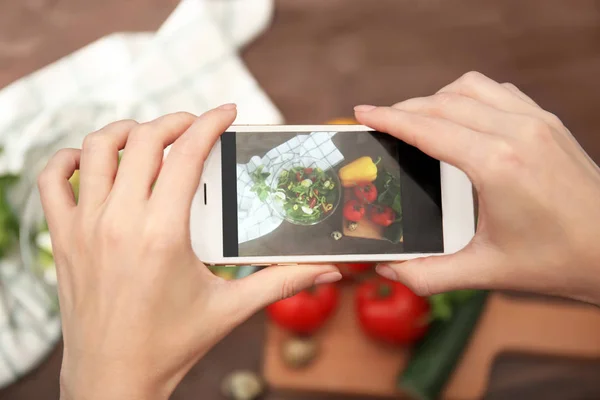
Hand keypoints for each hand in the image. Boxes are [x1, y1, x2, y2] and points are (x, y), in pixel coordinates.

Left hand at [38, 105, 340, 399]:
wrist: (115, 379)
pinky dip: (70, 159)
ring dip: (128, 131)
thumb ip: (282, 282)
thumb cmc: (170, 345)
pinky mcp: (65, 238)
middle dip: (176, 121)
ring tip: (151, 137)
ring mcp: (85, 226)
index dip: (210, 123)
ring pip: (98, 148)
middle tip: (197, 126)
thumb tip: (325, 270)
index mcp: (163, 234)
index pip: (187, 155)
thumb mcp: (230, 309)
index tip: (225, 112)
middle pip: (145, 140)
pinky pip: (54, 180)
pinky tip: (92, 161)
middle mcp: (120, 221)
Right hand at [355, 72, 599, 304]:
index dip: (389, 119)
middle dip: (405, 109)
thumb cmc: (557, 261)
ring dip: (437, 98)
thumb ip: (427, 274)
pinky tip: (461, 117)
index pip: (428, 128)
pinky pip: (498, 92)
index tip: (363, 113)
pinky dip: (469, 97)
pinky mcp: (548, 122)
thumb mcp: (485, 272)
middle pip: (444, 102)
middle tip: (382, 123)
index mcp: (497, 165)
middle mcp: (518, 133)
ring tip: (417, 120)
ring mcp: (537, 122)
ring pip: (471, 87)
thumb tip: (387, 267)